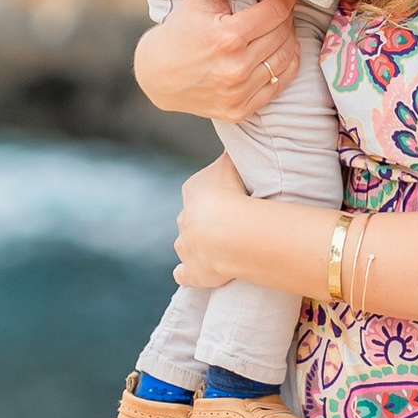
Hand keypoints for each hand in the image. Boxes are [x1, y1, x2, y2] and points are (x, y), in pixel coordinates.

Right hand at [134, 0, 300, 121]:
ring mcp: (239, 92)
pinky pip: (280, 83)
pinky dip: (287, 65)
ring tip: (283, 27)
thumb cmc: (181, 30)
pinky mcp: (241, 109)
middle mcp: (236, 68)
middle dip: (287, 16)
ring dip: (289, 39)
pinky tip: (282, 51)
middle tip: (284, 6)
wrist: (158, 75)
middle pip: (282, 34)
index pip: (275, 12)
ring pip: (286, 58)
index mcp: (227, 37)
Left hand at [174, 153, 254, 292]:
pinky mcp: (191, 271)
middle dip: (207, 220)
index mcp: (193, 189)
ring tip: (224, 249)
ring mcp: (185, 246)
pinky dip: (188, 273)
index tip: (232, 198)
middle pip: (193, 217)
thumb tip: (234, 143)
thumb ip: (232, 155)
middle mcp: (184, 217)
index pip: (201, 189)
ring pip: (186, 244)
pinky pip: (184, 273)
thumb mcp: (233, 164)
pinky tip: (199, 273)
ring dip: (199, 245)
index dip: (216, 194)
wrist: (229, 231)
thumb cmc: (233, 193)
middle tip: (233, 225)